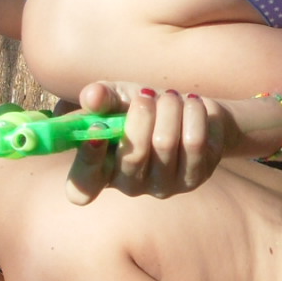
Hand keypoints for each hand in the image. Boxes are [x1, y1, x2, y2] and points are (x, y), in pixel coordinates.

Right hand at [65, 82, 228, 204]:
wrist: (185, 111)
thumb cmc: (140, 109)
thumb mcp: (116, 99)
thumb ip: (100, 97)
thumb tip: (92, 96)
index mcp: (101, 172)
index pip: (82, 188)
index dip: (88, 160)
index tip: (96, 127)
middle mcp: (131, 187)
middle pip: (133, 156)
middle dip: (142, 114)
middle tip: (147, 93)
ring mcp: (166, 185)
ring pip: (167, 143)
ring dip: (170, 108)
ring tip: (171, 96)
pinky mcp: (199, 175)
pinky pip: (198, 140)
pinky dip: (195, 113)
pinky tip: (192, 106)